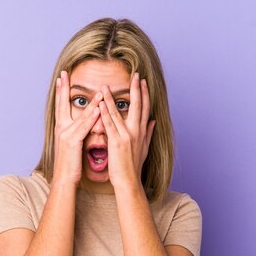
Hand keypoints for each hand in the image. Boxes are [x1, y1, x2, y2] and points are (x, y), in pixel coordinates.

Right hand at [52, 70, 101, 185]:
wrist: (64, 179)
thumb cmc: (70, 163)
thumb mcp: (72, 144)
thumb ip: (76, 131)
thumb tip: (83, 122)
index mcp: (61, 128)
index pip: (61, 105)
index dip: (60, 91)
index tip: (61, 77)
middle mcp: (61, 129)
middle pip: (63, 105)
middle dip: (63, 89)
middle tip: (64, 74)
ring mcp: (66, 135)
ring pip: (80, 115)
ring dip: (90, 102)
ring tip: (97, 90)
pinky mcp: (73, 142)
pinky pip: (84, 127)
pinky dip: (91, 118)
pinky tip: (98, 109)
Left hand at [99, 72, 155, 188]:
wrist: (129, 181)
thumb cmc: (134, 166)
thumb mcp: (144, 148)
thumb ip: (149, 133)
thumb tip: (153, 121)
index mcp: (142, 131)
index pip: (145, 108)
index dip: (144, 93)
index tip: (143, 81)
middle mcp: (136, 131)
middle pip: (137, 105)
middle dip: (136, 89)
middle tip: (135, 75)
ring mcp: (127, 135)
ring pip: (119, 112)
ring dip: (112, 98)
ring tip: (106, 85)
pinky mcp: (116, 141)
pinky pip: (109, 124)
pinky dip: (105, 112)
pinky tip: (101, 103)